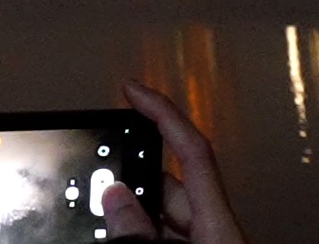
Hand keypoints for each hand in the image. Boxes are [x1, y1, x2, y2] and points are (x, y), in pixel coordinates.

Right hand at [101, 80, 246, 243]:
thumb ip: (141, 233)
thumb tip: (115, 196)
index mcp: (220, 225)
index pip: (193, 151)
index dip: (162, 113)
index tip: (134, 90)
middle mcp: (216, 230)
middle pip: (172, 186)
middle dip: (132, 178)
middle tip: (98, 177)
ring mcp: (208, 242)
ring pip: (165, 216)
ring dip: (134, 212)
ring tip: (102, 216)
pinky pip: (169, 235)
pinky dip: (144, 230)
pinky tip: (122, 235)